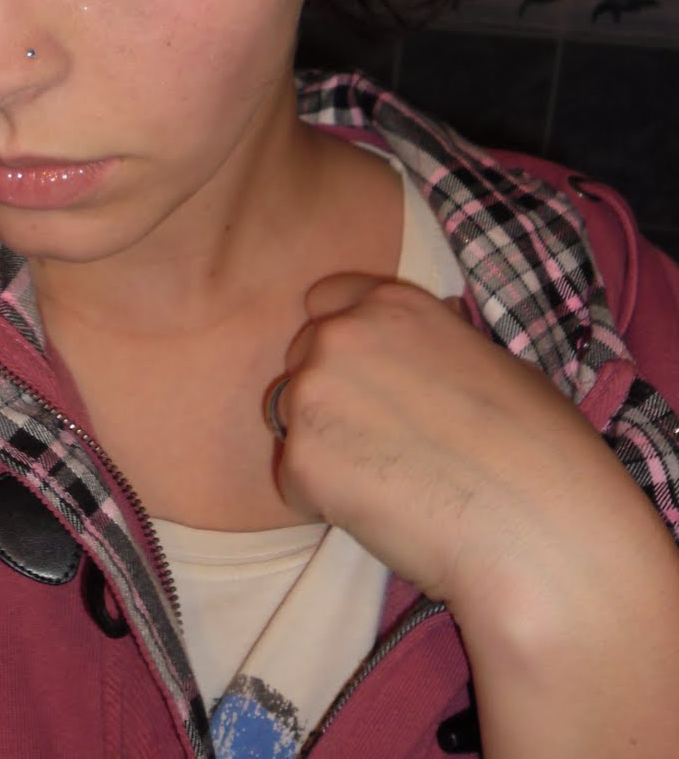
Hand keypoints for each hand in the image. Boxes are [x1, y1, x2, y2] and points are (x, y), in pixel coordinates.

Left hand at [266, 273, 638, 618]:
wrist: (541, 531)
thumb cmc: (540, 450)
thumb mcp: (491, 360)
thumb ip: (429, 347)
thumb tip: (411, 355)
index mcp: (392, 304)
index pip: (326, 302)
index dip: (345, 344)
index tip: (367, 379)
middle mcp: (342, 334)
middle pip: (303, 361)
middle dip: (331, 398)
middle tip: (388, 445)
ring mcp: (314, 393)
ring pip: (292, 418)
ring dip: (324, 447)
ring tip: (391, 483)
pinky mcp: (300, 460)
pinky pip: (294, 480)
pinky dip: (324, 502)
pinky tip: (384, 514)